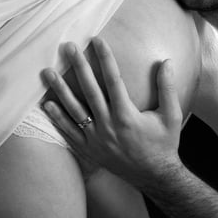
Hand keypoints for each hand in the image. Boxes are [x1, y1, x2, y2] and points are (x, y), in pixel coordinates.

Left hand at [42, 38, 183, 188]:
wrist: (155, 177)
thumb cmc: (164, 144)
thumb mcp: (171, 116)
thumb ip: (168, 88)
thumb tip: (167, 62)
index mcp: (127, 115)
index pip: (113, 79)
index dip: (105, 58)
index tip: (97, 40)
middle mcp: (108, 125)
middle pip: (90, 90)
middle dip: (79, 66)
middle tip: (68, 47)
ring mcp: (96, 139)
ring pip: (74, 110)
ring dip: (60, 90)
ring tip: (47, 72)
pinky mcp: (89, 150)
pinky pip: (69, 132)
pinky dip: (57, 119)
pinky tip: (46, 104)